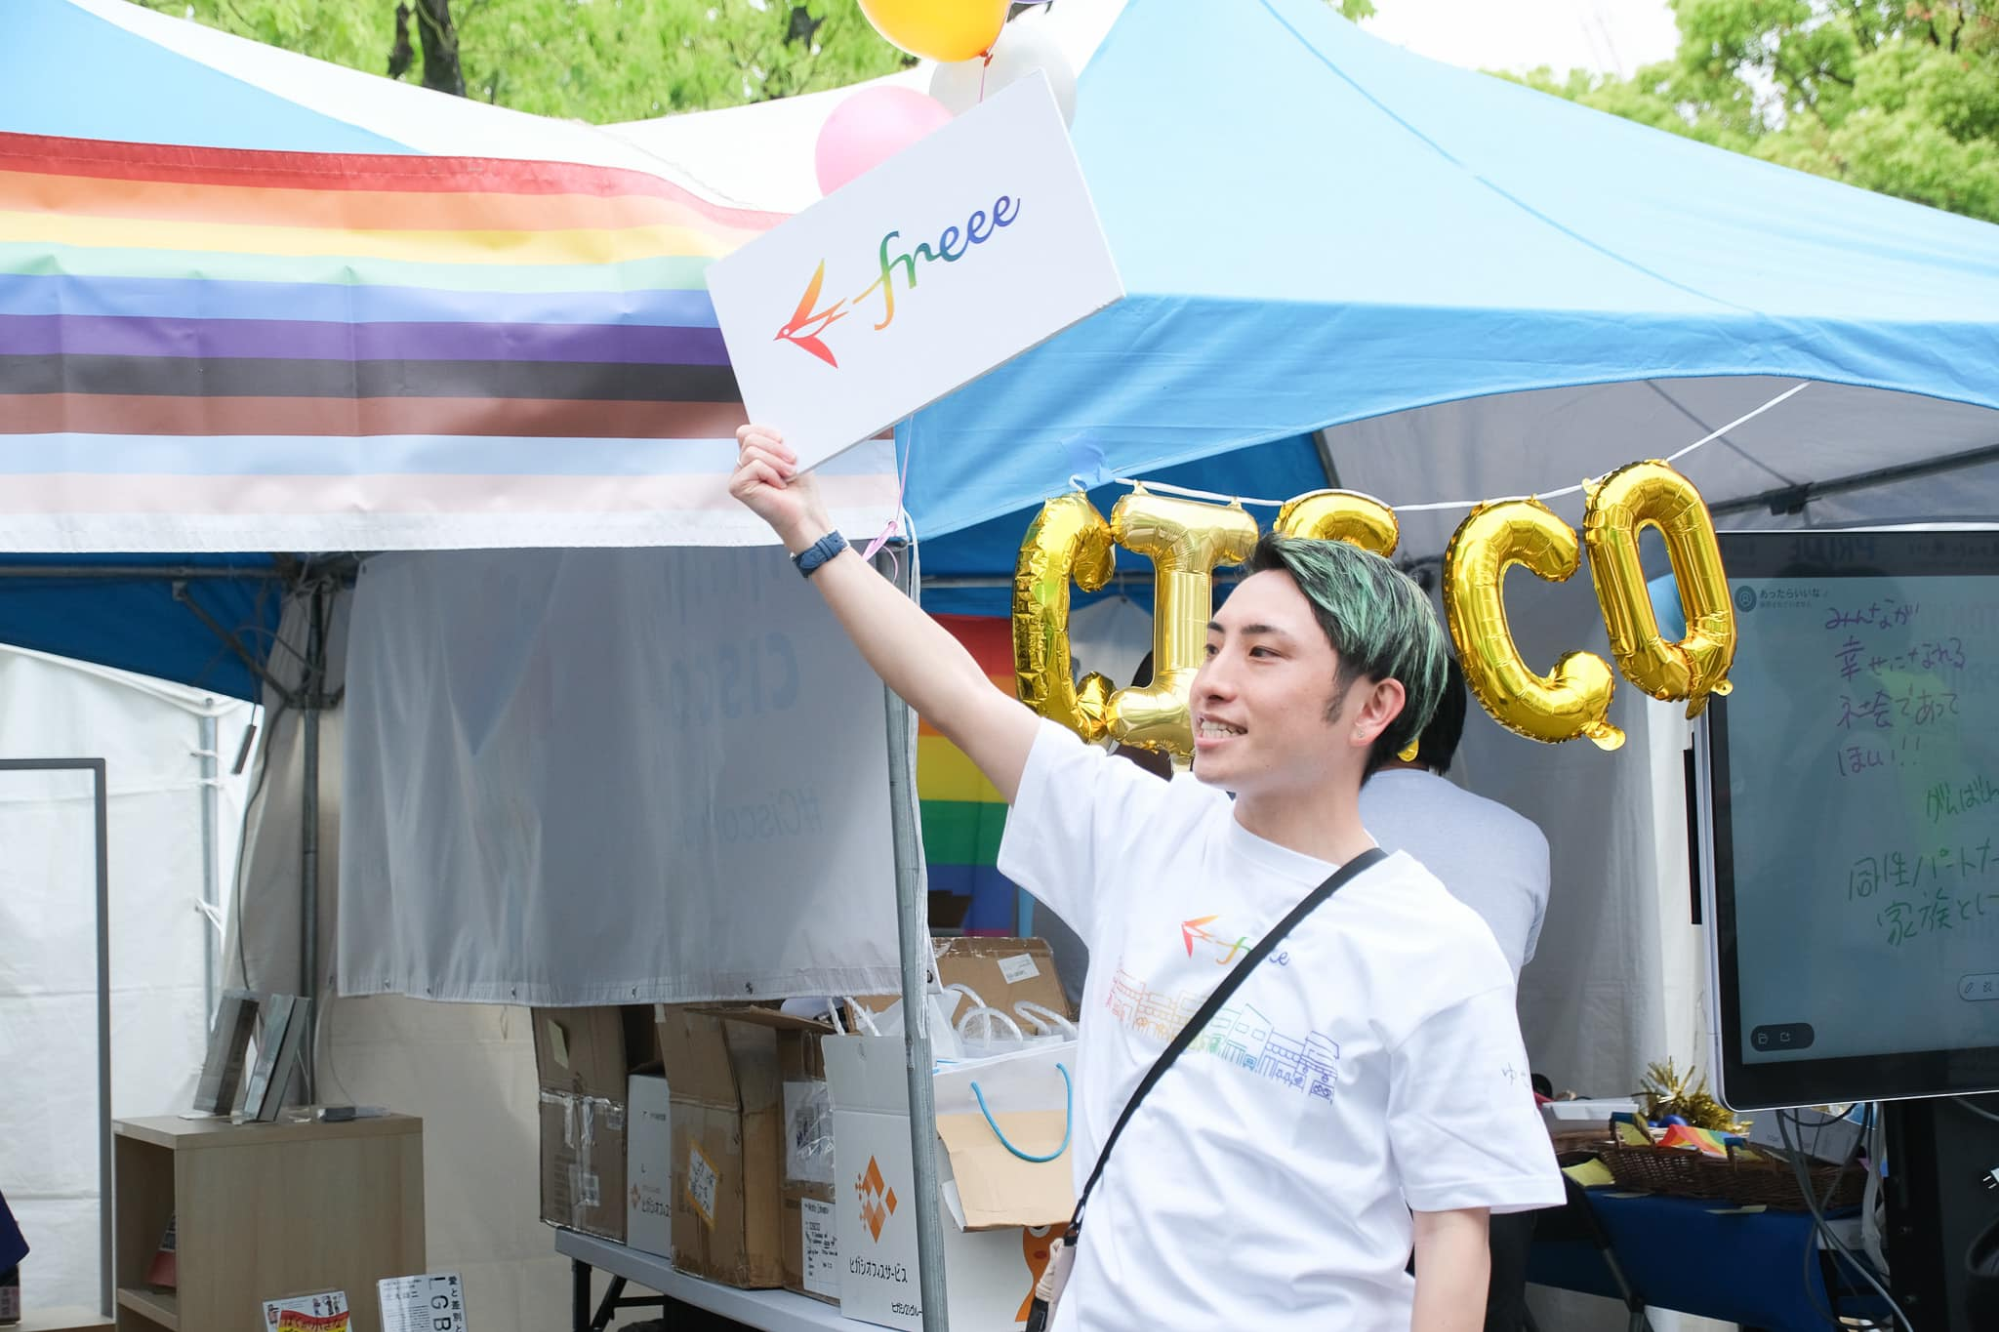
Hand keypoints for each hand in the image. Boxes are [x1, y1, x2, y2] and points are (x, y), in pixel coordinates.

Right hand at [730, 424, 830, 552]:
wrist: (805, 513)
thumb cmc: (801, 489)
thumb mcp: (791, 457)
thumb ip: (778, 442)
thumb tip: (774, 429)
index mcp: (754, 456)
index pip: (746, 431)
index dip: (764, 431)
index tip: (783, 438)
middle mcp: (743, 465)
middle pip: (748, 438)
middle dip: (774, 447)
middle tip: (792, 461)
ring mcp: (738, 476)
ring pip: (752, 451)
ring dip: (776, 462)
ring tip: (788, 475)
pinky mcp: (737, 486)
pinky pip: (753, 466)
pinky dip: (771, 473)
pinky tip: (779, 486)